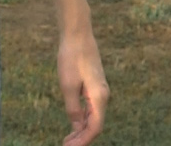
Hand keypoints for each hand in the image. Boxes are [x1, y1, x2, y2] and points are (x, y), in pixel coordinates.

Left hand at [57, 29, 108, 145]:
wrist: (78, 35)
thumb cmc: (72, 58)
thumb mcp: (67, 85)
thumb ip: (72, 108)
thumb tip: (76, 127)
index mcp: (99, 97)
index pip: (95, 127)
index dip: (83, 141)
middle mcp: (103, 96)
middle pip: (95, 124)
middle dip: (82, 138)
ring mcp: (100, 90)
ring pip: (94, 117)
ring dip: (82, 130)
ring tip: (68, 140)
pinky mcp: (95, 86)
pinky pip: (92, 108)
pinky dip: (83, 118)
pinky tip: (74, 123)